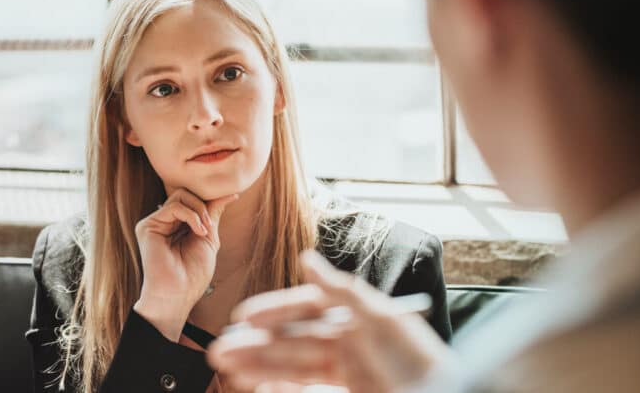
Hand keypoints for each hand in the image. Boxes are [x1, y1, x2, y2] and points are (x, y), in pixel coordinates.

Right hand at [133, 188, 237, 340]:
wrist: (179, 294)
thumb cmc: (194, 273)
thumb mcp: (209, 238)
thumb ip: (213, 214)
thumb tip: (229, 194)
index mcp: (177, 225)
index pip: (193, 200)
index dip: (210, 199)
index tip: (233, 197)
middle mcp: (164, 222)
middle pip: (185, 194)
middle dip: (204, 205)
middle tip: (210, 227)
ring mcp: (155, 223)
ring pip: (180, 196)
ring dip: (199, 211)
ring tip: (204, 231)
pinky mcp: (147, 226)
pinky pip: (174, 207)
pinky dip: (192, 216)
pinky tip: (198, 231)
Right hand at [208, 251, 453, 392]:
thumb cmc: (418, 359)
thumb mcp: (381, 317)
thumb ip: (341, 290)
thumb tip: (307, 259)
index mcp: (355, 316)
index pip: (306, 310)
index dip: (275, 312)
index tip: (244, 317)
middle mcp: (347, 340)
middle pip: (292, 341)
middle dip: (256, 346)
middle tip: (221, 351)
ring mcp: (346, 368)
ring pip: (293, 365)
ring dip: (259, 366)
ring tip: (228, 368)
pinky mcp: (347, 389)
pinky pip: (306, 386)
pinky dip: (280, 385)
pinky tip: (259, 385)